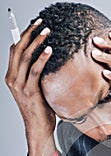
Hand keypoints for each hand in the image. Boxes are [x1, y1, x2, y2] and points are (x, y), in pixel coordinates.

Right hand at [5, 20, 55, 155]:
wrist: (38, 128)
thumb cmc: (39, 110)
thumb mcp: (35, 89)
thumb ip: (35, 75)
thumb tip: (46, 60)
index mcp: (12, 77)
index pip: (14, 51)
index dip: (23, 36)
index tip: (34, 26)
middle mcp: (12, 79)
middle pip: (18, 49)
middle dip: (29, 33)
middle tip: (41, 23)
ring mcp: (19, 85)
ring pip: (25, 56)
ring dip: (37, 41)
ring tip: (47, 32)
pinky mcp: (29, 91)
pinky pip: (35, 70)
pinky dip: (42, 58)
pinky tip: (49, 50)